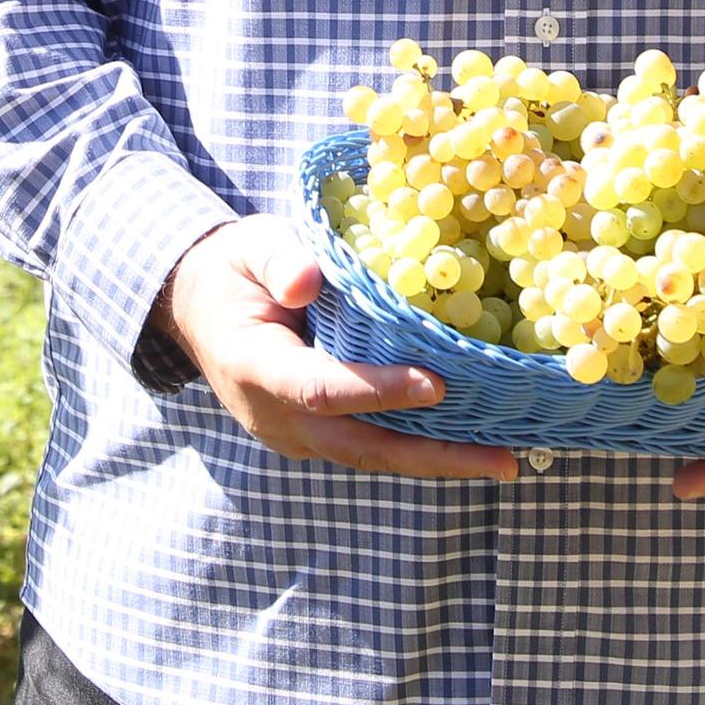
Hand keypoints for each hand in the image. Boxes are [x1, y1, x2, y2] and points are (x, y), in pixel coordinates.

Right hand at [164, 216, 517, 482]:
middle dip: (433, 457)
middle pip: (360, 447)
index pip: (322, 387)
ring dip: (437, 461)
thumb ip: (278, 257)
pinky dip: (419, 446)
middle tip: (500, 459)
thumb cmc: (236, 269)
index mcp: (254, 366)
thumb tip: (309, 280)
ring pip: (371, 456)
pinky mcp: (316, 437)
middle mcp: (275, 416)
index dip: (379, 390)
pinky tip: (471, 441)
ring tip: (503, 458)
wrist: (201, 308)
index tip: (437, 385)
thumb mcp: (250, 244)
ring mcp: (295, 435)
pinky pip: (370, 446)